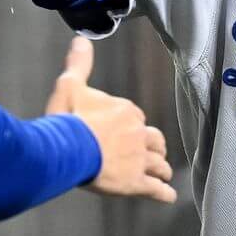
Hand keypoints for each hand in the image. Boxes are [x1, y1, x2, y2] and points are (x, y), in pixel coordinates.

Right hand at [45, 37, 174, 203]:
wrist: (68, 148)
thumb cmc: (67, 119)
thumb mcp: (70, 85)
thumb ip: (79, 64)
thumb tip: (81, 40)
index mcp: (125, 111)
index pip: (135, 116)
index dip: (131, 124)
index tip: (124, 130)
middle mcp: (138, 134)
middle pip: (154, 140)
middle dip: (154, 146)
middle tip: (152, 153)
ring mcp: (139, 159)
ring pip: (159, 164)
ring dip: (161, 168)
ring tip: (163, 174)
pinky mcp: (135, 183)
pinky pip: (156, 189)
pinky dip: (163, 193)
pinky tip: (168, 196)